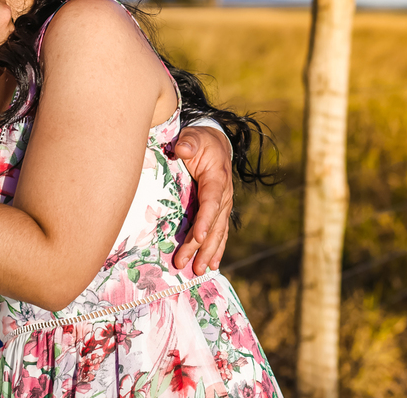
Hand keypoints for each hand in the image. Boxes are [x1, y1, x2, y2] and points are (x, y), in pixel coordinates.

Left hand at [172, 125, 233, 274]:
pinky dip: (217, 249)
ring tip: (199, 270)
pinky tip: (212, 265)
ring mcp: (223, 205)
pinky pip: (220, 232)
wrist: (216, 144)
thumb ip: (189, 142)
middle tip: (186, 263)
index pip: (211, 202)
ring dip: (208, 252)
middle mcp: (224, 195)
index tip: (196, 237)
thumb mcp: (194, 136)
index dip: (205, 220)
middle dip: (201, 246)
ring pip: (218, 232)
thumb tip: (182, 149)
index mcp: (217, 178)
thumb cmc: (201, 141)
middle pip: (213, 224)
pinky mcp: (220, 211)